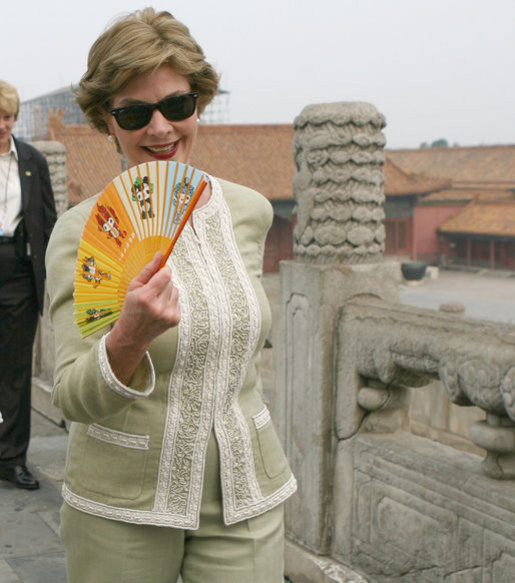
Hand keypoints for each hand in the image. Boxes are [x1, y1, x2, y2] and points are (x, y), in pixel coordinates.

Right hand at [105, 252, 179, 383]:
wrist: (134, 335)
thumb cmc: (131, 309)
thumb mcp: (133, 287)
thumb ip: (148, 270)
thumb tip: (159, 255)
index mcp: (146, 298)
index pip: (166, 275)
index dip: (164, 271)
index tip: (159, 272)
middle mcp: (159, 307)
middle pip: (171, 282)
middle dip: (163, 282)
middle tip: (152, 290)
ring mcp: (168, 315)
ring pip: (175, 291)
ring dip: (167, 292)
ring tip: (155, 300)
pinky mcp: (175, 320)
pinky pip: (177, 300)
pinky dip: (170, 301)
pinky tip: (160, 307)